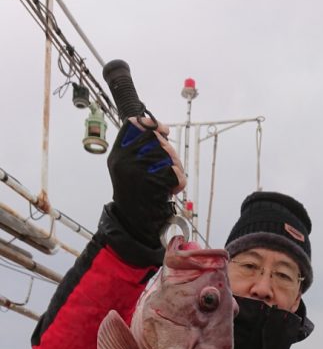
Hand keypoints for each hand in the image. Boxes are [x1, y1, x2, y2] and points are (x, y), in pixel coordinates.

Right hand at [107, 116, 186, 243]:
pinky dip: (179, 181)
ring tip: (171, 180)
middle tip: (172, 165)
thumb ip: (140, 149)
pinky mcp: (151, 185)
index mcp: (117, 155)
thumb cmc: (136, 196)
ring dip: (176, 167)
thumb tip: (161, 131)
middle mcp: (123, 161)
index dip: (150, 124)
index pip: (132, 125)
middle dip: (170, 151)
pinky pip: (174, 174)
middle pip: (155, 139)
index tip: (164, 131)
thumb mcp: (129, 169)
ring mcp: (136, 172)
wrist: (133, 224)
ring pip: (167, 155)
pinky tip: (173, 189)